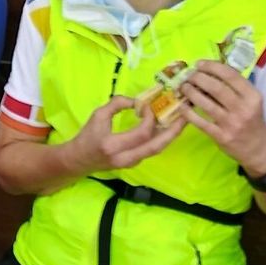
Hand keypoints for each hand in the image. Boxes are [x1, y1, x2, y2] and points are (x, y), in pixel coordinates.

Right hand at [66, 95, 184, 174]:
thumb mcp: (98, 115)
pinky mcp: (135, 163)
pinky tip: (168, 127)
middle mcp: (125, 158)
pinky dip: (162, 138)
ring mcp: (132, 163)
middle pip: (157, 146)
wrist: (79, 160)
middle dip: (173, 131)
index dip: (150, 117)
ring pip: (157, 150)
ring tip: (182, 121)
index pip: (142, 133)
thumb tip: (138, 101)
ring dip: (171, 135)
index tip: (148, 106)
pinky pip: (152, 150)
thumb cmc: (87, 136)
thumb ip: (118, 104)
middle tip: (186, 116)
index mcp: (113, 145)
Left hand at [176, 60, 265, 173]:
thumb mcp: (251, 101)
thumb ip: (235, 87)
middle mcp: (243, 108)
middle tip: (188, 75)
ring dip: (191, 92)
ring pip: (206, 103)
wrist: (258, 149)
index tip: (199, 64)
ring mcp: (232, 123)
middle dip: (198, 78)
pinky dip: (189, 113)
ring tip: (183, 87)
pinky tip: (182, 106)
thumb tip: (210, 71)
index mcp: (252, 96)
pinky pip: (201, 122)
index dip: (212, 66)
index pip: (230, 75)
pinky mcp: (221, 136)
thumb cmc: (252, 120)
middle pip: (216, 88)